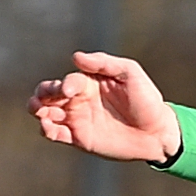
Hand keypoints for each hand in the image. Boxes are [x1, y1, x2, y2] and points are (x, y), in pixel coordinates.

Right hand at [30, 52, 181, 162]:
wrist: (157, 132)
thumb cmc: (146, 99)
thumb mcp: (130, 73)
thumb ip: (104, 63)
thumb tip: (75, 57)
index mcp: (89, 82)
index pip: (68, 81)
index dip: (63, 85)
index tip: (70, 91)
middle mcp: (80, 99)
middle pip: (49, 94)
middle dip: (41, 94)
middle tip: (41, 99)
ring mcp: (78, 119)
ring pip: (47, 113)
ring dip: (37, 110)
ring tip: (38, 111)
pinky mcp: (79, 139)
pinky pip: (55, 134)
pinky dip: (46, 130)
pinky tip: (47, 127)